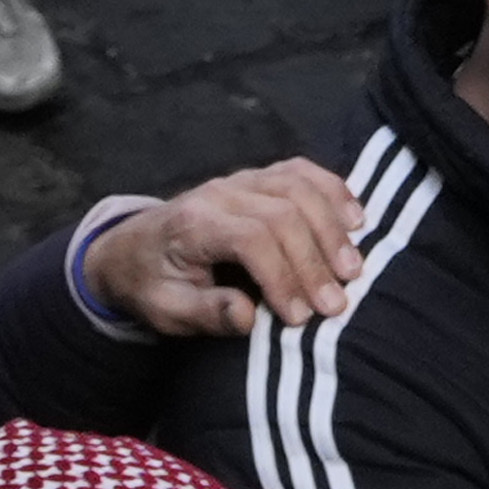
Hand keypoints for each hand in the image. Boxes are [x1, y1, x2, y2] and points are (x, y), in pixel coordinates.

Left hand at [75, 160, 368, 334]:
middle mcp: (221, 192)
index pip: (250, 239)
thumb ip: (204, 313)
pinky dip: (334, 191)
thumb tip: (247, 316)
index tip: (299, 317)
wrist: (132, 249)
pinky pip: (302, 171)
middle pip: (282, 212)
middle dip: (314, 259)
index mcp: (193, 224)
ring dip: (332, 227)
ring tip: (352, 268)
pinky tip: (356, 220)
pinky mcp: (260, 177)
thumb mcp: (165, 311)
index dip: (281, 276)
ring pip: (298, 187)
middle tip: (336, 303)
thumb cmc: (153, 284)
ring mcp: (243, 179)